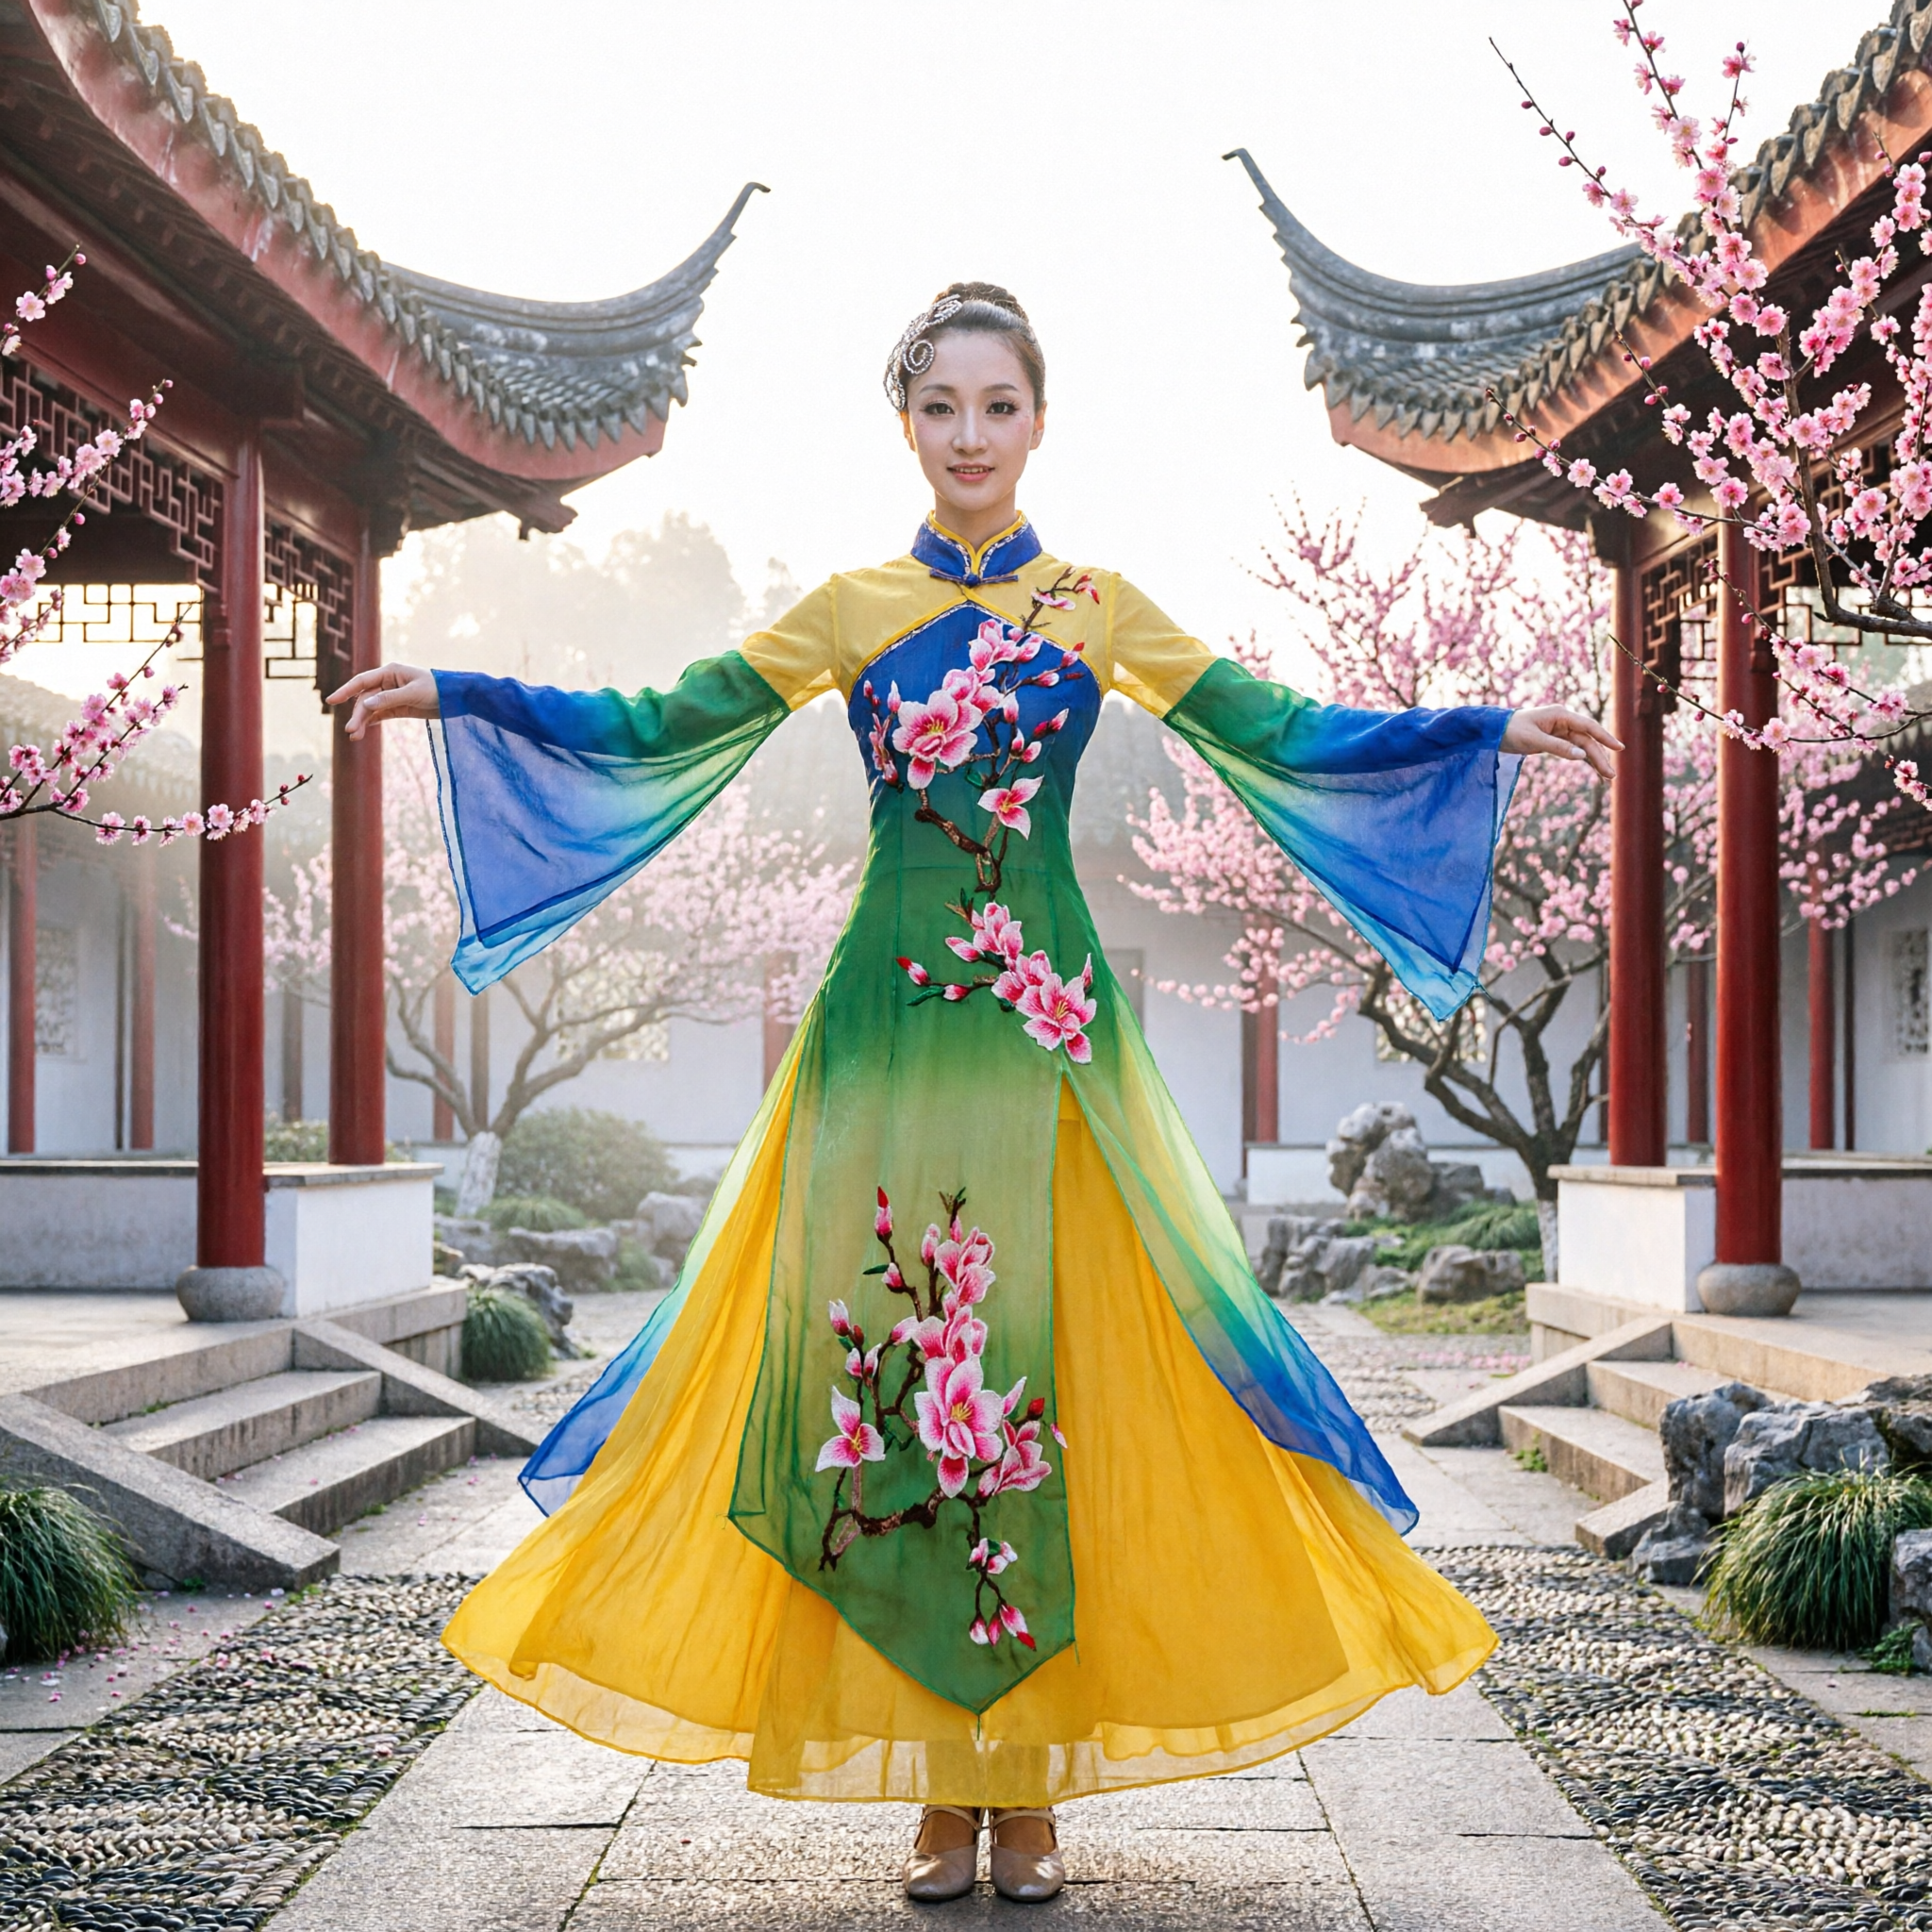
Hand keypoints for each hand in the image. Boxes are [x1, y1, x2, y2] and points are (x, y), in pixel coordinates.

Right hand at [326, 663, 438, 740]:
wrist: (457, 698)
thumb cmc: (438, 689)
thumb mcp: (413, 693)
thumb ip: (390, 699)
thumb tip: (366, 703)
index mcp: (390, 672)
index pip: (362, 681)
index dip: (345, 690)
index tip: (330, 700)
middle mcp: (388, 682)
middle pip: (365, 699)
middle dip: (358, 714)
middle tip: (351, 731)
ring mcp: (392, 696)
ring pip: (371, 709)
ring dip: (363, 721)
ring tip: (355, 737)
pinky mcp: (399, 708)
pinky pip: (380, 715)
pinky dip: (371, 723)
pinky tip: (363, 732)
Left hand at [1502, 705, 1619, 779]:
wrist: (1494, 731)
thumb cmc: (1511, 731)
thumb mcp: (1533, 740)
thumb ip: (1558, 747)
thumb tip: (1582, 755)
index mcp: (1560, 715)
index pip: (1588, 726)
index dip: (1604, 737)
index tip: (1619, 748)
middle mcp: (1563, 721)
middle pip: (1587, 740)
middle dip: (1600, 757)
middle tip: (1611, 775)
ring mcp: (1560, 731)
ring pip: (1582, 747)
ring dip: (1594, 760)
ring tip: (1607, 777)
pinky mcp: (1555, 740)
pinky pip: (1573, 750)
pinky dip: (1582, 759)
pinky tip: (1594, 769)